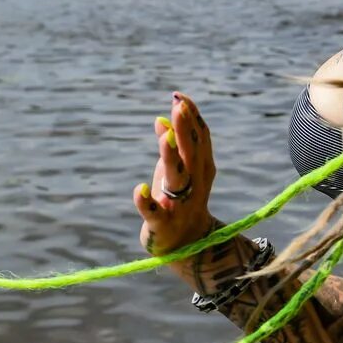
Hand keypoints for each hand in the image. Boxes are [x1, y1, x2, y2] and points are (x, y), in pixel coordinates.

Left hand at [133, 92, 216, 254]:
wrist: (187, 246)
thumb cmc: (181, 199)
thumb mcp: (178, 171)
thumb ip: (174, 146)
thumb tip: (161, 119)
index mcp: (202, 168)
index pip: (201, 138)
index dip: (192, 117)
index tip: (179, 96)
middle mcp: (195, 184)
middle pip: (191, 153)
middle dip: (185, 129)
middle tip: (178, 106)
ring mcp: (180, 204)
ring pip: (177, 179)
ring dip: (171, 157)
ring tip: (165, 136)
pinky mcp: (162, 224)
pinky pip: (154, 213)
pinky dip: (146, 202)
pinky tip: (140, 189)